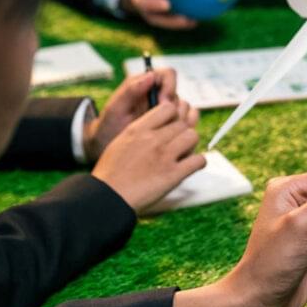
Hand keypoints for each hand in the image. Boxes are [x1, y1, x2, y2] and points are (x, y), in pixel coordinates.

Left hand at [83, 68, 191, 162]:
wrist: (107, 147)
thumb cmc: (108, 126)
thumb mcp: (115, 109)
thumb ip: (131, 91)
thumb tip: (150, 76)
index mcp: (146, 85)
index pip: (168, 75)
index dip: (169, 86)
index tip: (162, 102)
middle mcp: (160, 96)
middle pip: (180, 94)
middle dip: (174, 109)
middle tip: (161, 123)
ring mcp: (168, 112)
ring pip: (188, 110)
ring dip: (180, 121)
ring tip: (163, 133)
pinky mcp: (174, 126)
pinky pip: (190, 124)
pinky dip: (185, 130)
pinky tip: (170, 139)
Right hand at [91, 100, 205, 213]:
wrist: (108, 198)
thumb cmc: (112, 173)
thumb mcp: (121, 142)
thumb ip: (141, 131)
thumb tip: (159, 125)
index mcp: (138, 129)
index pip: (168, 108)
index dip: (173, 116)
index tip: (170, 126)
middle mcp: (152, 139)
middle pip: (183, 123)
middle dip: (182, 133)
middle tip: (177, 145)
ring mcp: (164, 156)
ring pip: (192, 136)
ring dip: (191, 145)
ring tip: (183, 154)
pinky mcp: (173, 174)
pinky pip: (199, 160)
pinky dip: (198, 163)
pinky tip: (190, 167)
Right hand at [120, 0, 196, 29]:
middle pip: (143, 4)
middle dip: (153, 4)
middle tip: (166, 4)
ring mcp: (147, 11)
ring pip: (156, 18)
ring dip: (171, 21)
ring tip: (188, 20)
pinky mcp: (157, 19)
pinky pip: (168, 22)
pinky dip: (182, 23)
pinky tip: (196, 21)